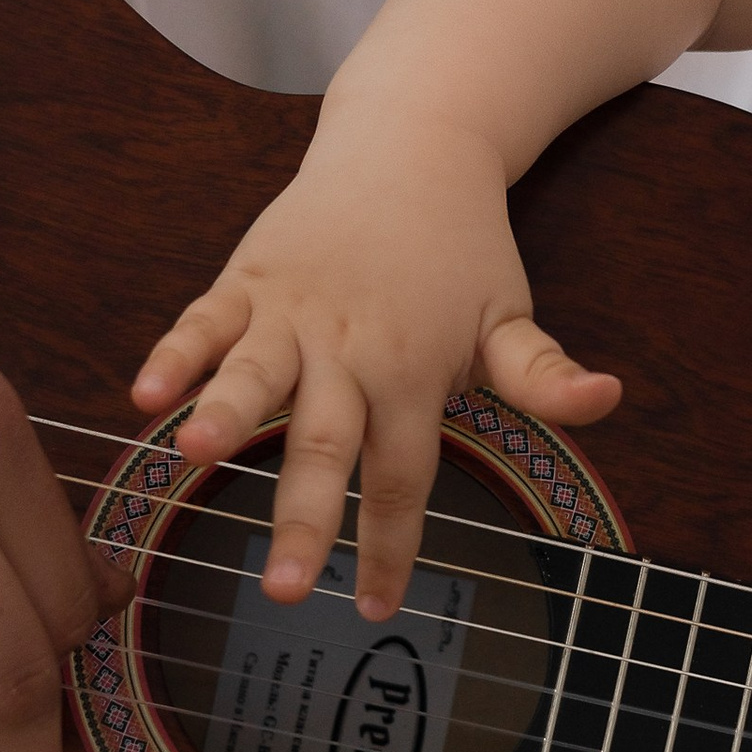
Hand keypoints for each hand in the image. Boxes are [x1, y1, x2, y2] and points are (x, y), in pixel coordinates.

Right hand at [130, 105, 620, 619]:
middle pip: (325, 443)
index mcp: (413, 369)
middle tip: (286, 591)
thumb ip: (544, 374)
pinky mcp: (249, 277)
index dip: (390, 548)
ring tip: (194, 456)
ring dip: (225, 412)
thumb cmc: (461, 245)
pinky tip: (143, 394)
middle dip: (304, 518)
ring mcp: (292, 312)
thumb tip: (608, 401)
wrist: (411, 142)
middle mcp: (348, 348)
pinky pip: (204, 319)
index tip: (377, 610)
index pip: (403, 477)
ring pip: (255, 372)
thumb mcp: (511, 313)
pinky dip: (174, 353)